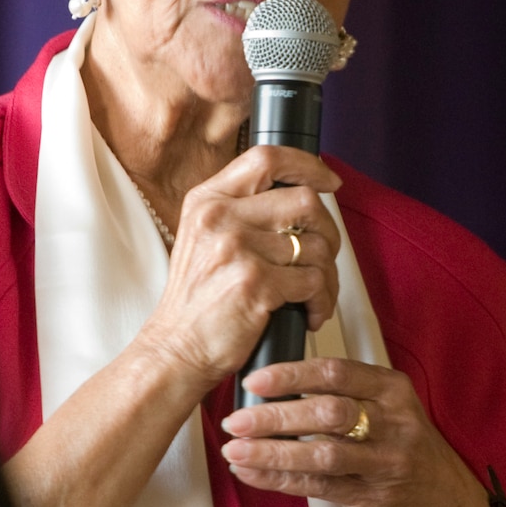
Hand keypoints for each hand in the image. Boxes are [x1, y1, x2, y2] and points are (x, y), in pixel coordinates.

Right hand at [131, 147, 342, 388]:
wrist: (176, 349)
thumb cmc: (197, 300)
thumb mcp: (204, 238)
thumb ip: (242, 211)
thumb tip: (301, 196)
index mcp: (207, 199)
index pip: (267, 157)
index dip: (307, 165)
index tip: (329, 181)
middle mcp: (220, 217)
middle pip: (305, 201)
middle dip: (328, 233)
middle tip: (321, 258)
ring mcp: (237, 248)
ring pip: (315, 246)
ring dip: (327, 276)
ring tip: (314, 296)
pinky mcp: (255, 283)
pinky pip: (313, 281)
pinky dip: (321, 301)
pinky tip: (309, 314)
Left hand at [219, 356, 491, 506]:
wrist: (447, 498)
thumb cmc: (406, 444)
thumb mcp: (390, 405)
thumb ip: (346, 392)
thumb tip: (275, 385)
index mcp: (391, 389)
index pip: (336, 372)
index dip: (291, 374)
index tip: (255, 380)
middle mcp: (392, 422)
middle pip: (327, 413)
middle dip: (275, 417)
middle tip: (237, 419)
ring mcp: (385, 462)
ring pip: (322, 454)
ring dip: (273, 453)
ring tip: (236, 450)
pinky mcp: (373, 496)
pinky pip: (319, 487)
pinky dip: (281, 480)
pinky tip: (253, 475)